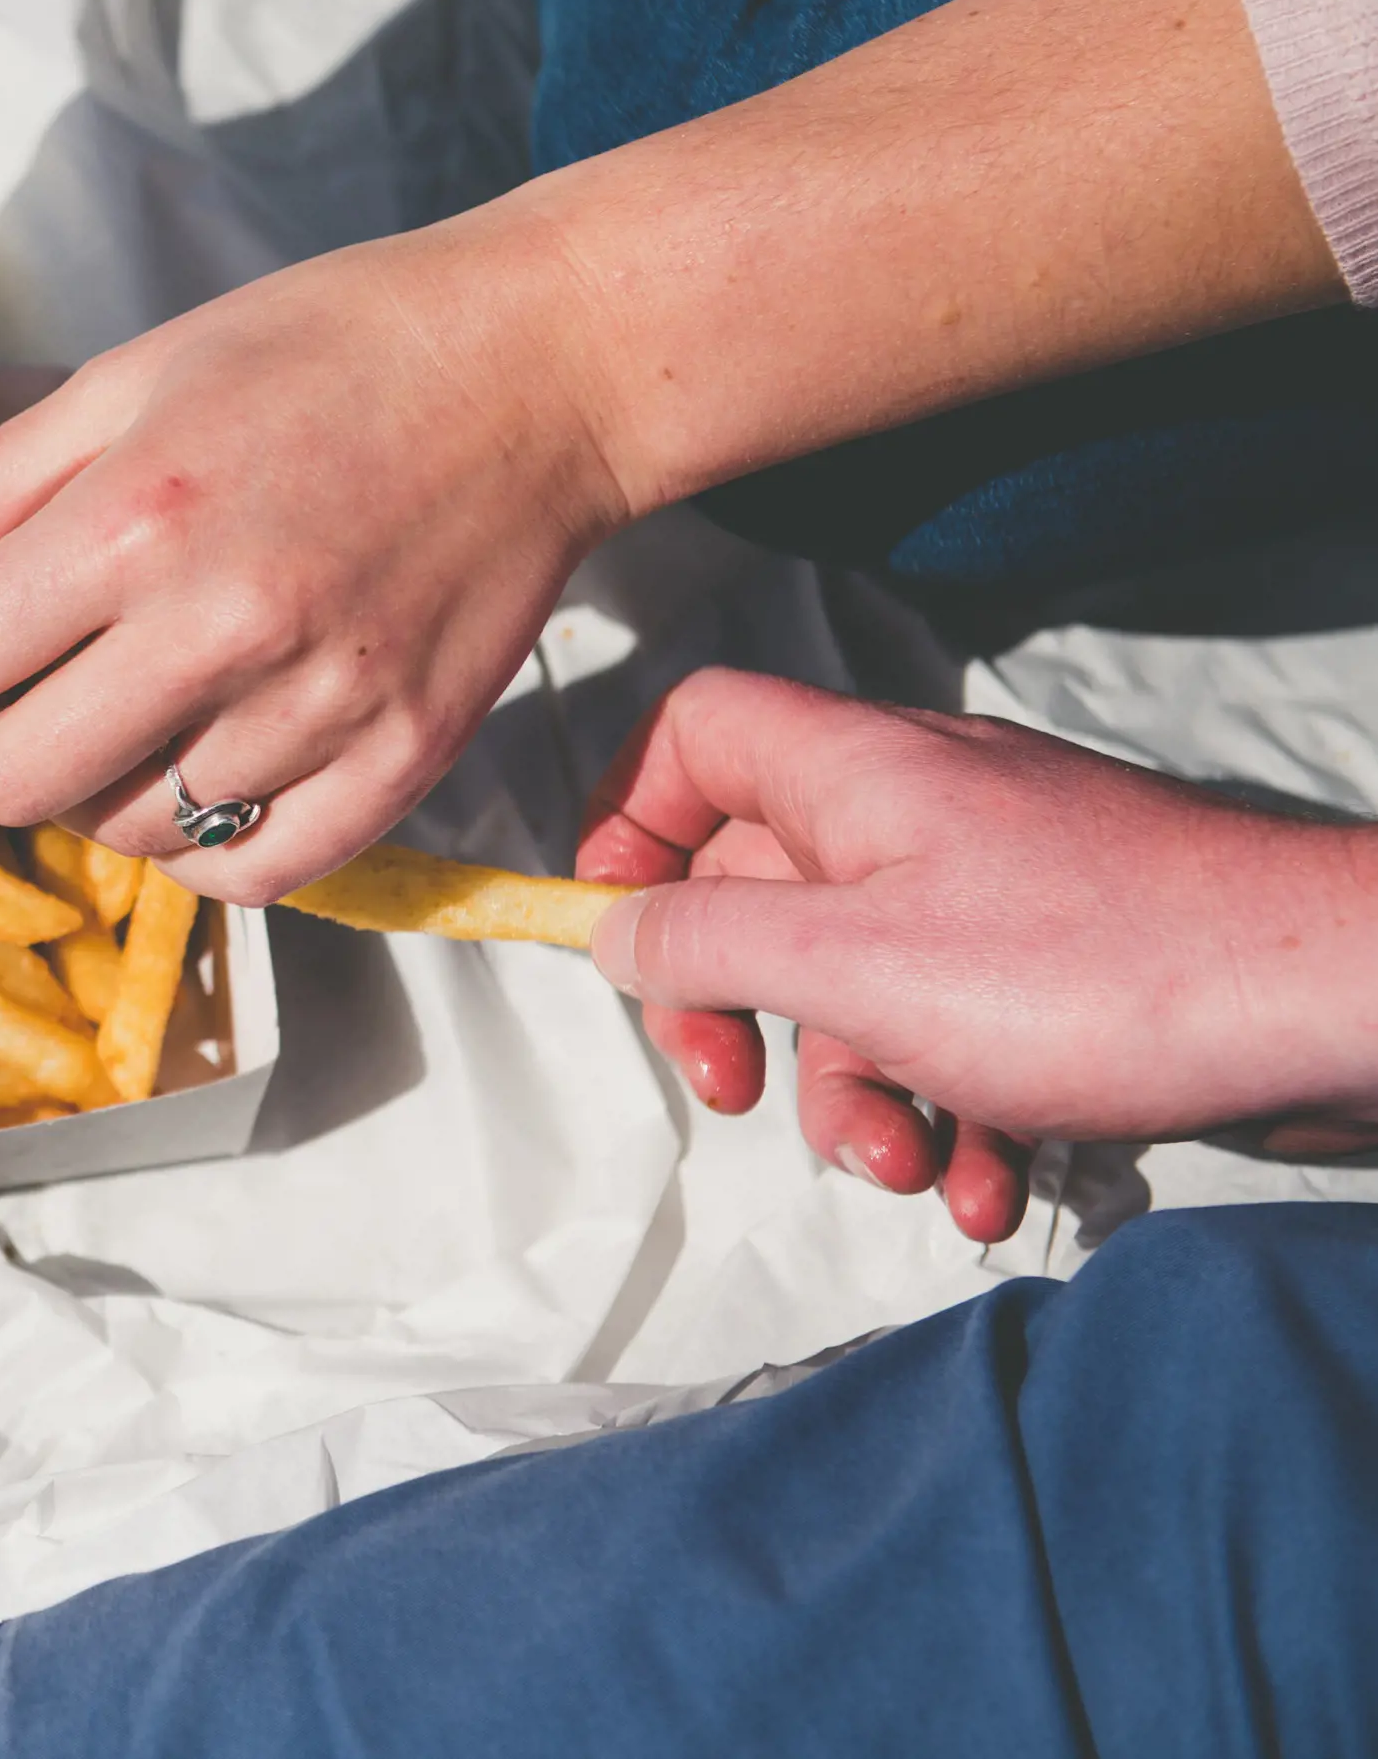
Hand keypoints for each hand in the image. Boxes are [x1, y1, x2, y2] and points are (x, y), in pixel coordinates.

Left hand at [0, 213, 632, 900]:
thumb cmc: (330, 350)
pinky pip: (250, 875)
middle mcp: (224, 628)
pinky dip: (197, 846)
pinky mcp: (401, 762)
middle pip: (13, 783)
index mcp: (137, 519)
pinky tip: (194, 770)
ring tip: (111, 712)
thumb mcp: (129, 374)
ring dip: (88, 788)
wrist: (536, 371)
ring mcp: (322, 709)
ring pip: (127, 833)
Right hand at [578, 669, 1377, 1240]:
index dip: (631, 821)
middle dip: (741, 1012)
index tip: (622, 936)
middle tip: (739, 1090)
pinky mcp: (1062, 965)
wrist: (1338, 1003)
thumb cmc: (1094, 971)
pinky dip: (955, 1113)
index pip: (694, 735)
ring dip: (858, 1095)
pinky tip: (992, 1186)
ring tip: (912, 1169)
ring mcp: (994, 888)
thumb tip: (616, 934)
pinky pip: (957, 1032)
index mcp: (853, 774)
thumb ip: (711, 944)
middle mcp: (916, 813)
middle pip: (758, 886)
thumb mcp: (855, 966)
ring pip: (858, 984)